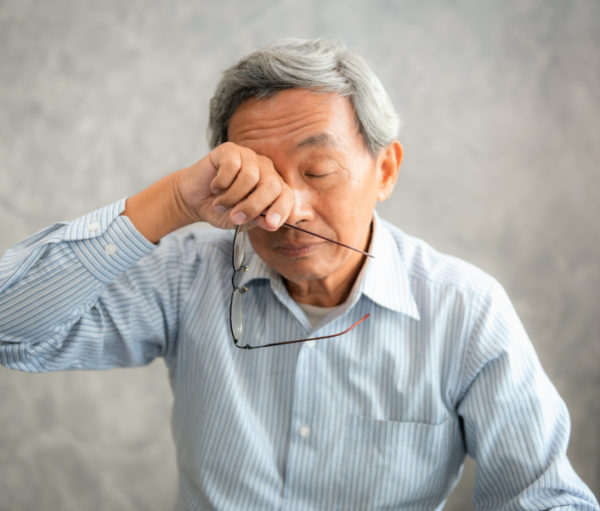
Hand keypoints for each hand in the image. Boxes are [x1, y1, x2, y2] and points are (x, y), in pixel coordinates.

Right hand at [177, 142, 292, 230]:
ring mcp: (249, 157)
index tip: (270, 224)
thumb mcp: (241, 222)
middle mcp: (265, 170)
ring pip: (250, 177)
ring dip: (231, 197)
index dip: (281, 210)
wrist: (195, 201)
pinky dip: (220, 183)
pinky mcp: (230, 150)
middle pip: (271, 186)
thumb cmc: (222, 211)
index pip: (287, 196)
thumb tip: (269, 220)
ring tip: (220, 203)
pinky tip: (215, 186)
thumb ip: (257, 219)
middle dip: (253, 206)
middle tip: (235, 217)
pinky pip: (231, 166)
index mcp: (273, 188)